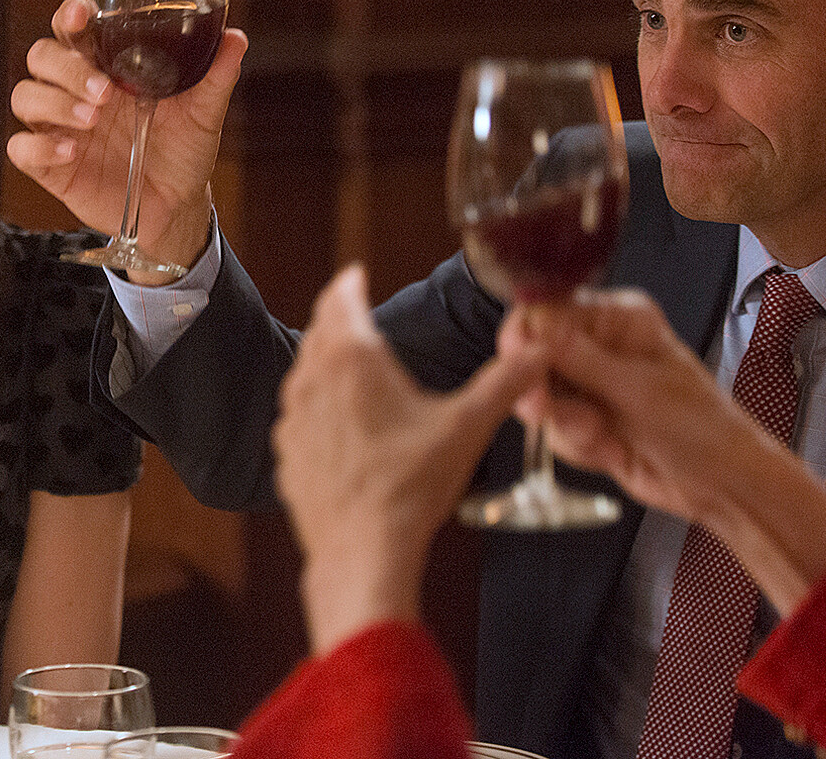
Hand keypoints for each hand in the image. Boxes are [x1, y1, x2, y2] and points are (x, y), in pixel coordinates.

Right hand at [7, 0, 246, 282]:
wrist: (178, 207)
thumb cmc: (183, 151)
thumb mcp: (203, 113)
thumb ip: (215, 75)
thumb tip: (235, 38)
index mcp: (106, 65)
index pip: (74, 28)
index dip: (71, 15)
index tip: (84, 13)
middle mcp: (76, 90)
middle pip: (42, 56)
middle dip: (66, 67)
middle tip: (103, 91)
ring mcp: (59, 127)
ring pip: (26, 96)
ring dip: (54, 103)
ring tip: (92, 120)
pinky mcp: (50, 166)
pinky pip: (21, 149)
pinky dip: (38, 147)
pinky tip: (69, 152)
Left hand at [277, 265, 543, 652]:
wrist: (363, 552)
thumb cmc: (411, 486)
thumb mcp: (468, 426)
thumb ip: (505, 382)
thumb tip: (539, 349)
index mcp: (352, 358)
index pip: (340, 298)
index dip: (351, 282)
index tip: (357, 274)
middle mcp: (311, 379)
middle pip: (320, 332)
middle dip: (338, 317)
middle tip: (352, 310)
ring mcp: (292, 419)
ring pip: (304, 373)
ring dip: (324, 362)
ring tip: (345, 363)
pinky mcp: (287, 454)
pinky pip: (298, 417)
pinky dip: (314, 408)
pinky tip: (335, 423)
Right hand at [508, 290, 825, 611]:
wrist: (722, 485)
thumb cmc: (701, 428)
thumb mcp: (638, 390)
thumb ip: (579, 360)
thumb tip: (532, 331)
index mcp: (618, 319)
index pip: (548, 312)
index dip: (525, 341)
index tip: (519, 372)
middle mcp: (599, 346)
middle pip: (533, 355)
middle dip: (540, 391)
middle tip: (545, 413)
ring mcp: (591, 386)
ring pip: (539, 397)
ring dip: (564, 424)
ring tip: (602, 437)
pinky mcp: (586, 422)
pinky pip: (554, 430)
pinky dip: (575, 445)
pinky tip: (610, 451)